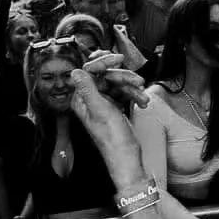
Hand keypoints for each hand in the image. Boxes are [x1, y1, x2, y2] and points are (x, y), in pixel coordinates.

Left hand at [66, 59, 147, 187]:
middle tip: (138, 81)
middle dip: (123, 78)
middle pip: (106, 77)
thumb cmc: (113, 141)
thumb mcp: (101, 110)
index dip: (104, 63)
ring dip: (132, 88)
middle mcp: (90, 101)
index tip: (118, 60)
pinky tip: (142, 102)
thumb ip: (88, 89)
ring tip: (142, 96)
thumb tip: (75, 72)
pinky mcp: (113, 109)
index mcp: (82, 100)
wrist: (128, 159)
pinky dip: (134, 96)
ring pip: (117, 85)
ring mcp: (102, 104)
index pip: (89, 72)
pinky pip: (123, 94)